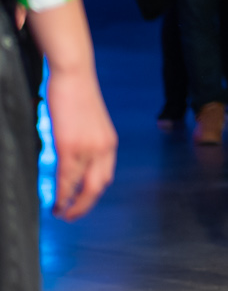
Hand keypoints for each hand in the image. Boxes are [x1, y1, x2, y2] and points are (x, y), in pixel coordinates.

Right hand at [45, 67, 117, 218]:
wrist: (73, 74)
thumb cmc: (77, 94)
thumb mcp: (88, 122)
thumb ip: (86, 140)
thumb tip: (74, 155)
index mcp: (109, 143)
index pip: (105, 177)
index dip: (92, 194)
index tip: (81, 202)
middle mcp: (103, 148)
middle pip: (97, 188)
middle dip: (84, 206)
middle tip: (70, 216)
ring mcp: (88, 149)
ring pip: (82, 187)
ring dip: (71, 204)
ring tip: (60, 213)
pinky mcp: (70, 146)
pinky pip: (67, 178)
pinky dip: (61, 194)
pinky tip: (55, 202)